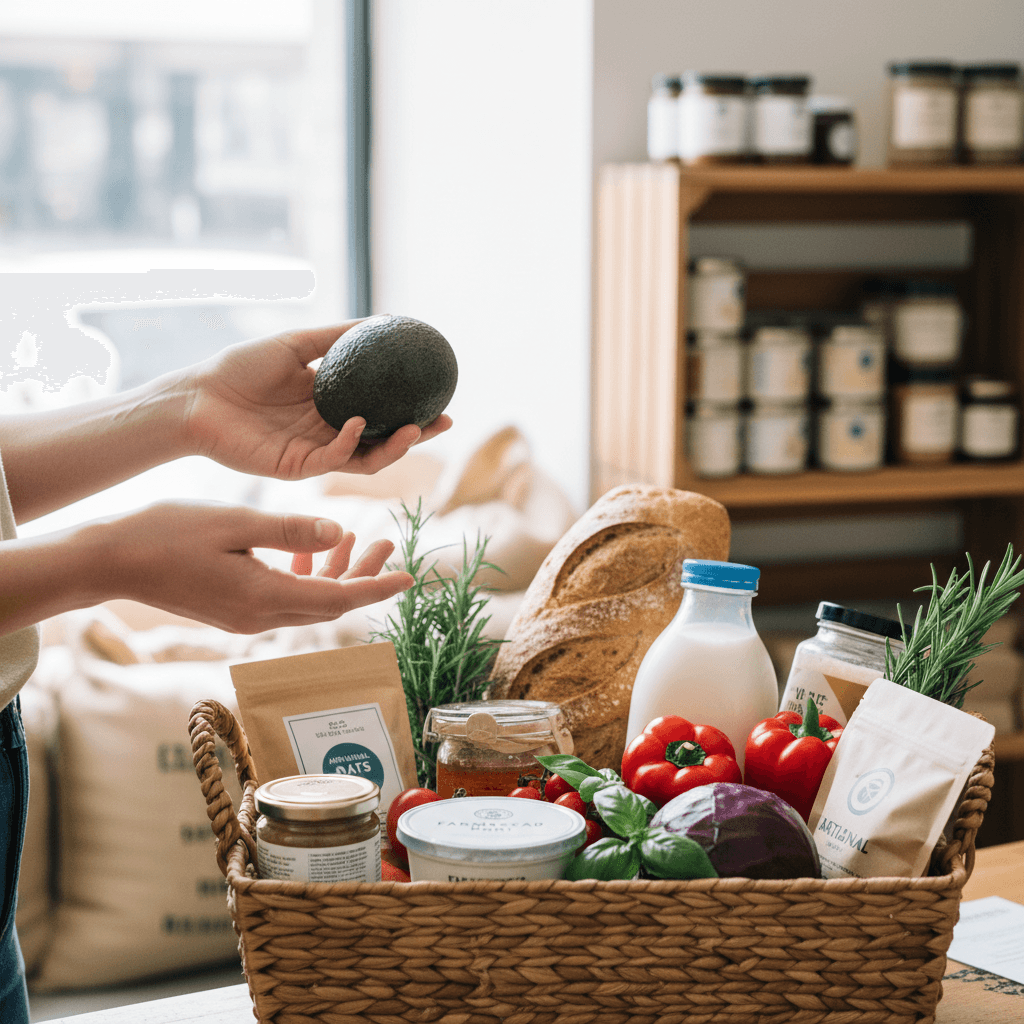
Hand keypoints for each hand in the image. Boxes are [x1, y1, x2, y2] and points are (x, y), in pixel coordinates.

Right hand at [91, 501, 413, 633]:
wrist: (111, 561)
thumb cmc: (166, 533)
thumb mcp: (235, 523)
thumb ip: (291, 529)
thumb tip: (341, 532)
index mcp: (264, 598)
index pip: (339, 599)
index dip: (377, 587)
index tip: (409, 577)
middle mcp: (259, 617)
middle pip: (330, 603)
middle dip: (363, 576)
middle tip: (389, 544)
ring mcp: (245, 617)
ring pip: (308, 599)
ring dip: (336, 572)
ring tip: (362, 537)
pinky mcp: (234, 610)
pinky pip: (284, 596)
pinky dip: (305, 573)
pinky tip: (312, 545)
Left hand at [181, 322, 452, 479]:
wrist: (196, 396)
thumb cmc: (238, 367)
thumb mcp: (295, 343)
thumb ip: (336, 337)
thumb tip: (382, 320)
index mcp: (330, 403)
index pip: (380, 410)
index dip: (410, 406)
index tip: (439, 394)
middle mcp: (328, 430)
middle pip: (382, 438)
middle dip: (417, 434)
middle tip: (444, 421)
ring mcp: (315, 451)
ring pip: (366, 457)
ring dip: (393, 446)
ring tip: (414, 429)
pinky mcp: (297, 467)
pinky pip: (333, 459)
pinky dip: (349, 443)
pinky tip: (356, 421)